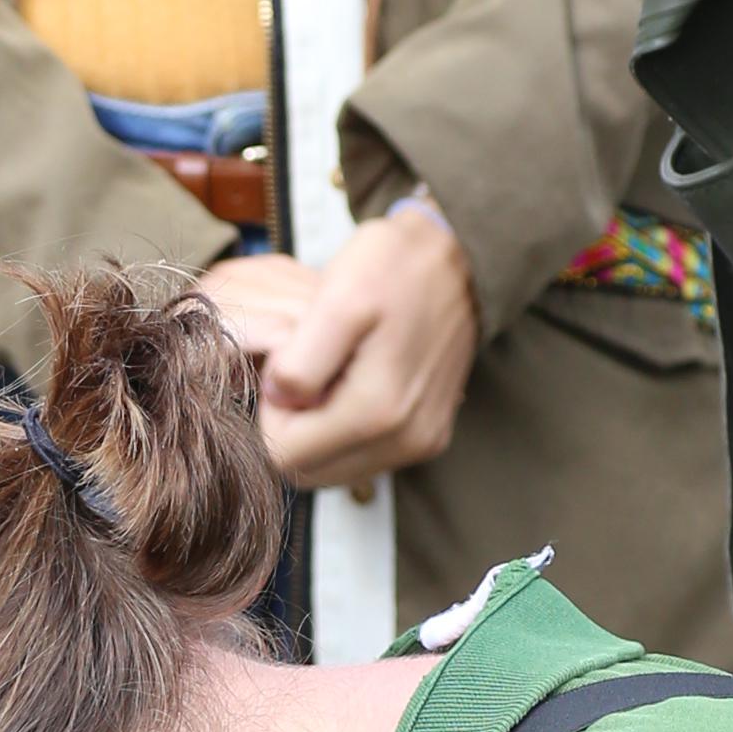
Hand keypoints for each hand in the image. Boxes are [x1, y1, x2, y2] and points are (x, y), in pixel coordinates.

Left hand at [199, 200, 477, 489]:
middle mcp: (404, 440)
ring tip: (327, 374)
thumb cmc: (398, 268)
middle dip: (291, 427)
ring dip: (316, 431)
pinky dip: (343, 429)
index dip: (270, 414)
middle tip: (301, 371)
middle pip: (308, 470)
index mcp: (378, 412)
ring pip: (332, 468)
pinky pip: (363, 456)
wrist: (462, 261)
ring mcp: (419, 443)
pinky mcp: (427, 437)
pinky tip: (349, 384)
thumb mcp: (339, 298)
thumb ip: (301, 360)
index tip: (285, 368)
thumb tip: (277, 401)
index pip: (284, 455)